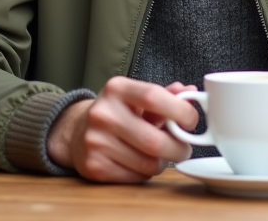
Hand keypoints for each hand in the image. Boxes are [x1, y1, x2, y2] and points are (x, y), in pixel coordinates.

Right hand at [47, 77, 198, 182]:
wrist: (76, 131)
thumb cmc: (116, 112)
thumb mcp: (136, 97)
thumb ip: (164, 95)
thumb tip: (191, 92)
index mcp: (116, 89)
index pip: (153, 96)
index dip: (180, 110)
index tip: (191, 121)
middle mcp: (102, 114)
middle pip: (154, 141)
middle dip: (178, 148)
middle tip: (183, 148)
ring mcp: (95, 142)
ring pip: (148, 164)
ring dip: (161, 163)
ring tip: (157, 154)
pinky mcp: (94, 166)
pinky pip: (136, 177)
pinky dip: (144, 173)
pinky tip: (138, 162)